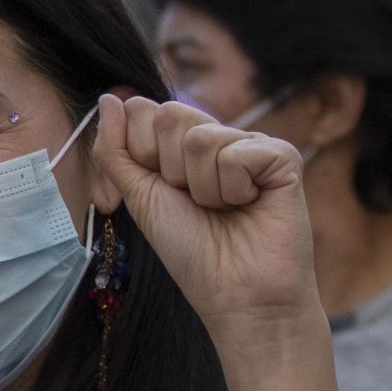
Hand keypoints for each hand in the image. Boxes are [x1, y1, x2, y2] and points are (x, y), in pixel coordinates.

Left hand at [91, 94, 323, 352]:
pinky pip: (236, 153)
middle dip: (170, 170)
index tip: (162, 191)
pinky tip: (251, 205)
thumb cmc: (190, 249)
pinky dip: (233, 189)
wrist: (234, 292)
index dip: (142, 153)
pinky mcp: (283, 156)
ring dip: (202, 187)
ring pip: (201, 137)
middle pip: (171, 114)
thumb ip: (116, 149)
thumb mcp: (140, 196)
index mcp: (182, 144)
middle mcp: (219, 136)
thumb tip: (108, 98)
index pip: (145, 110)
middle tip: (196, 203)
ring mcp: (252, 143)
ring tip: (224, 209)